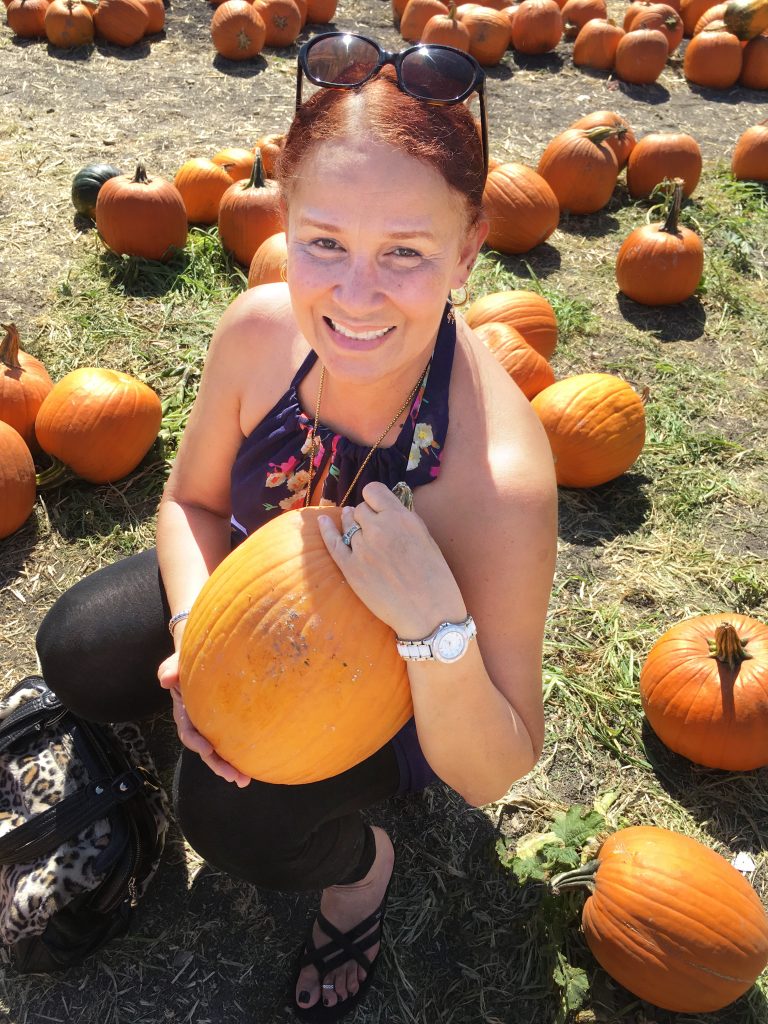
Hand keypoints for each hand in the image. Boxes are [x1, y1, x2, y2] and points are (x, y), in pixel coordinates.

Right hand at [157, 651, 250, 787]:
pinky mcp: (229, 724)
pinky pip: (235, 741)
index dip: (196, 742)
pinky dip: (245, 753)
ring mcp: (213, 727)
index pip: (188, 732)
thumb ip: (170, 669)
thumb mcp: (177, 663)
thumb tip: (166, 679)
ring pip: (221, 751)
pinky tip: (259, 762)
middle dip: (218, 765)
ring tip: (245, 780)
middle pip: (206, 750)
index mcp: (185, 713)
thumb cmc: (189, 660)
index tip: (208, 749)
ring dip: (232, 767)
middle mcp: (198, 725)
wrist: (206, 656)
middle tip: (233, 777)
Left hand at [317, 481, 466, 638]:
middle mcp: (379, 528)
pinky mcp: (351, 568)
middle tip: (375, 530)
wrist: (429, 614)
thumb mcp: (426, 539)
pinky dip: (326, 530)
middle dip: (366, 517)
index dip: (374, 499)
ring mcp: (362, 548)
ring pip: (348, 525)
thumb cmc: (435, 578)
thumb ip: (404, 521)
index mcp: (401, 518)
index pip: (374, 491)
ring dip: (352, 525)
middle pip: (360, 510)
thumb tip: (387, 510)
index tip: (377, 507)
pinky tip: (323, 521)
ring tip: (355, 527)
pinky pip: (333, 543)